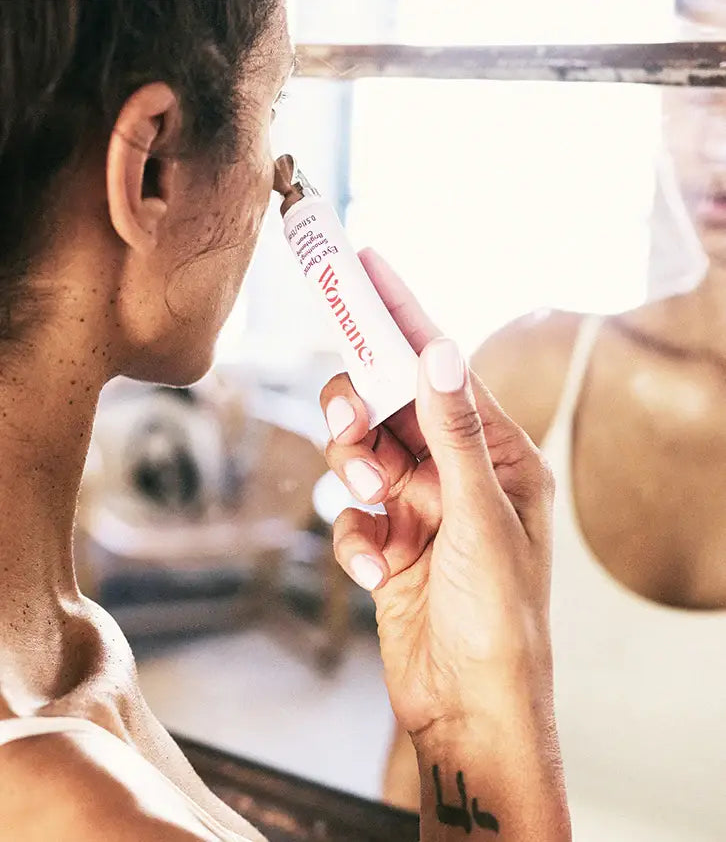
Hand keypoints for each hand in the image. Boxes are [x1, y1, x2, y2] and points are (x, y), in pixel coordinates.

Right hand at [321, 249, 554, 737]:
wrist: (469, 709)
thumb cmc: (499, 620)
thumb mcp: (479, 518)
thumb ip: (453, 435)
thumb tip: (439, 353)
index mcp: (497, 454)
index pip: (440, 368)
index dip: (401, 314)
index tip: (365, 265)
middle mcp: (456, 472)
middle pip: (387, 406)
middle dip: (361, 413)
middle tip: (351, 427)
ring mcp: (418, 507)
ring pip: (359, 454)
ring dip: (353, 474)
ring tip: (369, 504)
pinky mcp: (387, 542)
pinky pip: (350, 515)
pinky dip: (354, 538)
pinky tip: (376, 572)